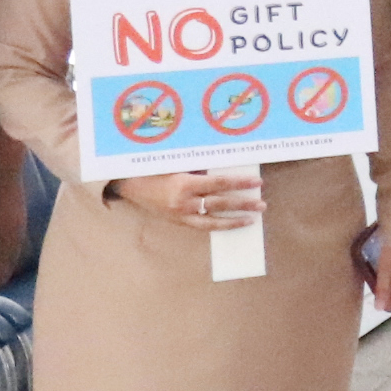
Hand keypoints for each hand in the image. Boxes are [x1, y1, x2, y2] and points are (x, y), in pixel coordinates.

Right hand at [118, 169, 262, 231]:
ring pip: (213, 221)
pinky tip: (231, 224)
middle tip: (262, 204)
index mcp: (184, 184)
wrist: (128, 184)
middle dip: (243, 204)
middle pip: (220, 203)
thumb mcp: (177, 164)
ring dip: (234, 219)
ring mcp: (180, 215)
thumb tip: (226, 170)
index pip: (219, 183)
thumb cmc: (154, 169)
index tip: (257, 182)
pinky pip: (202, 226)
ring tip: (252, 218)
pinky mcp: (177, 222)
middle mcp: (184, 202)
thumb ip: (200, 169)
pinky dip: (218, 225)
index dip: (239, 183)